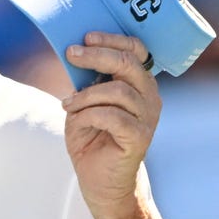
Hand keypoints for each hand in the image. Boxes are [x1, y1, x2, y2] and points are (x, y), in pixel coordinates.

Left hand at [61, 32, 159, 218]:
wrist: (100, 181)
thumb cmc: (92, 138)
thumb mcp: (84, 103)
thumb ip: (86, 81)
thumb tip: (75, 53)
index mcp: (138, 84)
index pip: (136, 51)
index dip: (112, 40)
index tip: (86, 37)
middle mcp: (149, 97)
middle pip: (128, 64)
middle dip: (97, 55)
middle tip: (72, 54)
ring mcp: (147, 117)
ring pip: (117, 91)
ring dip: (86, 95)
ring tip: (69, 105)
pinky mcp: (139, 137)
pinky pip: (112, 116)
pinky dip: (89, 115)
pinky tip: (77, 121)